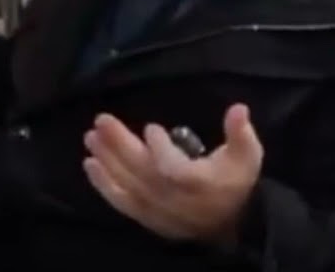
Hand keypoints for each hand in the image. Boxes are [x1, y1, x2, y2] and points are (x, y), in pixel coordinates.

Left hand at [83, 104, 263, 242]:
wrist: (229, 226)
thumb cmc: (232, 182)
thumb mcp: (246, 156)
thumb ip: (240, 133)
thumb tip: (239, 108)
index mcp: (197, 182)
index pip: (173, 167)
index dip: (159, 148)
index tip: (151, 128)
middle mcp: (173, 198)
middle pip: (141, 171)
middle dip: (119, 144)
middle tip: (101, 120)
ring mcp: (156, 209)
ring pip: (127, 184)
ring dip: (106, 159)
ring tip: (90, 137)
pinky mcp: (145, 217)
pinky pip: (120, 202)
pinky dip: (103, 185)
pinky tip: (89, 164)